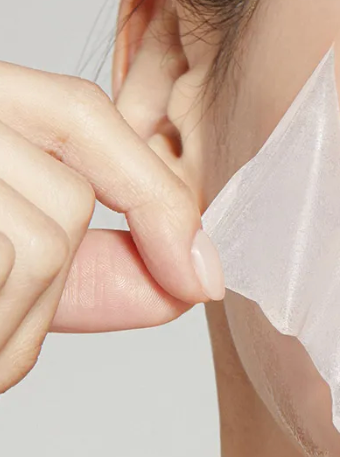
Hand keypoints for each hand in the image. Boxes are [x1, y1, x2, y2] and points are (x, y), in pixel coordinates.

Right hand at [0, 60, 222, 392]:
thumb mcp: (2, 254)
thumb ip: (90, 264)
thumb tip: (189, 285)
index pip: (80, 112)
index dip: (155, 197)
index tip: (204, 283)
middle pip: (68, 191)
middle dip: (64, 286)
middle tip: (11, 345)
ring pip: (41, 238)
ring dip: (22, 322)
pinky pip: (9, 262)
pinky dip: (4, 338)